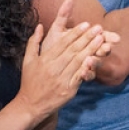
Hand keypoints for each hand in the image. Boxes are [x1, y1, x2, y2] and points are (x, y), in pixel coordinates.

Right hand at [18, 0, 119, 120]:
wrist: (30, 106)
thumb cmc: (29, 81)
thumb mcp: (27, 60)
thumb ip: (34, 42)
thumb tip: (40, 26)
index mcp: (45, 60)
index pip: (63, 43)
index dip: (75, 33)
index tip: (86, 24)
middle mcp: (53, 68)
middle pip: (73, 50)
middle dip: (87, 37)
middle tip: (98, 27)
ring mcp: (62, 80)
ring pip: (78, 61)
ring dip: (91, 49)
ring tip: (101, 39)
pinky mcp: (68, 90)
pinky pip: (80, 76)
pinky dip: (88, 67)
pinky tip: (96, 59)